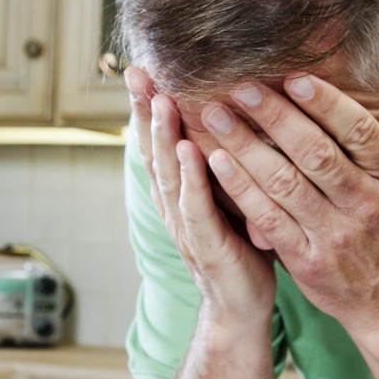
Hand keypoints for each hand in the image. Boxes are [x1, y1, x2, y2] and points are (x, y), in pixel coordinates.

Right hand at [125, 67, 276, 327]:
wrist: (241, 309)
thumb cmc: (242, 249)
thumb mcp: (232, 198)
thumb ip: (226, 164)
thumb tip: (240, 117)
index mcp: (179, 193)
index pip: (158, 143)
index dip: (146, 108)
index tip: (141, 69)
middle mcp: (174, 206)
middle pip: (152, 151)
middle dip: (143, 111)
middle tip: (136, 71)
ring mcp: (186, 227)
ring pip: (168, 175)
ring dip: (163, 136)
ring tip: (160, 99)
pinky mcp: (206, 246)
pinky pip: (196, 208)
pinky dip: (190, 178)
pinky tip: (189, 150)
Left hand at [198, 63, 378, 341]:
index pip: (361, 133)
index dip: (327, 104)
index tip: (295, 77)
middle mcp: (365, 205)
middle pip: (316, 154)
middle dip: (275, 117)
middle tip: (242, 86)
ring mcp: (333, 235)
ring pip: (284, 183)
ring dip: (246, 146)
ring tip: (216, 114)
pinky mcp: (305, 259)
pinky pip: (268, 218)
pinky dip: (241, 189)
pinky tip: (217, 161)